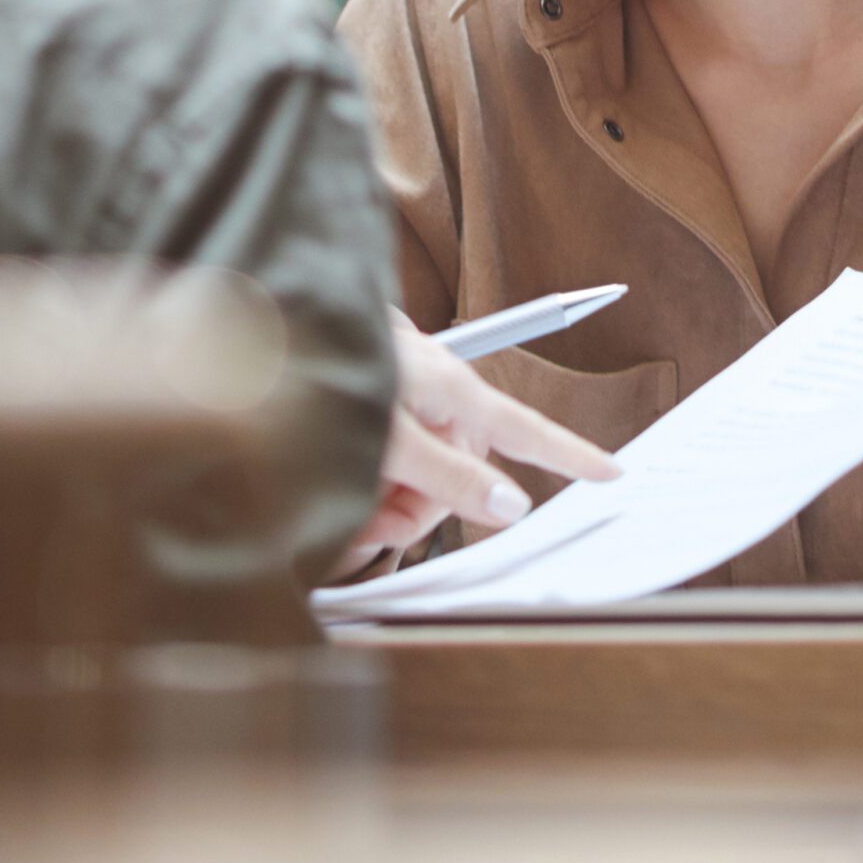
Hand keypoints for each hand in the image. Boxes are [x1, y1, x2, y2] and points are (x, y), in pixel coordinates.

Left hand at [337, 317, 621, 573]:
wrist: (250, 335)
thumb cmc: (320, 375)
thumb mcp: (389, 441)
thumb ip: (452, 478)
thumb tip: (511, 505)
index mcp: (451, 390)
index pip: (525, 429)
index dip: (570, 455)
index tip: (612, 472)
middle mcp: (430, 388)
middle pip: (457, 468)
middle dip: (419, 509)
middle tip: (373, 527)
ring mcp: (396, 392)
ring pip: (413, 469)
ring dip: (381, 503)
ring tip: (338, 514)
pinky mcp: (362, 397)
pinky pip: (381, 455)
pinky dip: (359, 481)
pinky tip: (327, 494)